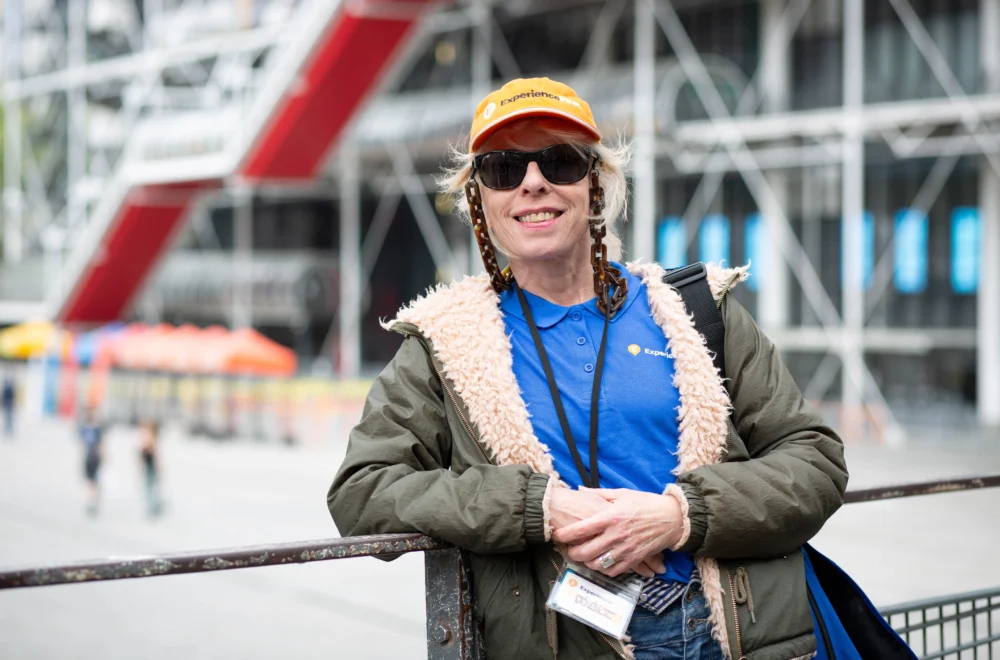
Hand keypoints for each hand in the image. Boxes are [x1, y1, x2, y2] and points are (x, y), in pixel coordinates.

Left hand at [552, 488, 684, 577]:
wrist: (672, 518)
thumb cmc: (646, 503)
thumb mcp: (622, 494)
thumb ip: (599, 494)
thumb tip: (579, 489)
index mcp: (611, 517)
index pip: (581, 529)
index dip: (565, 534)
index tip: (557, 535)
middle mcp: (616, 535)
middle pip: (585, 551)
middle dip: (572, 553)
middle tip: (569, 549)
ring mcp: (625, 549)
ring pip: (597, 564)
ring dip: (587, 562)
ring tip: (584, 557)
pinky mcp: (634, 559)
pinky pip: (613, 571)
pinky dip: (604, 569)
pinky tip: (601, 563)